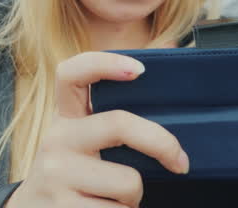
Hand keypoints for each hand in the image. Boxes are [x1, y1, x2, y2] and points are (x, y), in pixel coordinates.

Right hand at [4, 51, 188, 207]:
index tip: (139, 69)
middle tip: (180, 161)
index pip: (72, 73)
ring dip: (135, 197)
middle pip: (119, 124)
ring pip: (129, 181)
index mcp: (65, 118)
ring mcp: (58, 176)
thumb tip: (169, 45)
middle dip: (161, 143)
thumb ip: (118, 106)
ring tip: (115, 198)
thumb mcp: (84, 138)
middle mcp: (57, 141)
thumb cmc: (73, 173)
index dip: (104, 63)